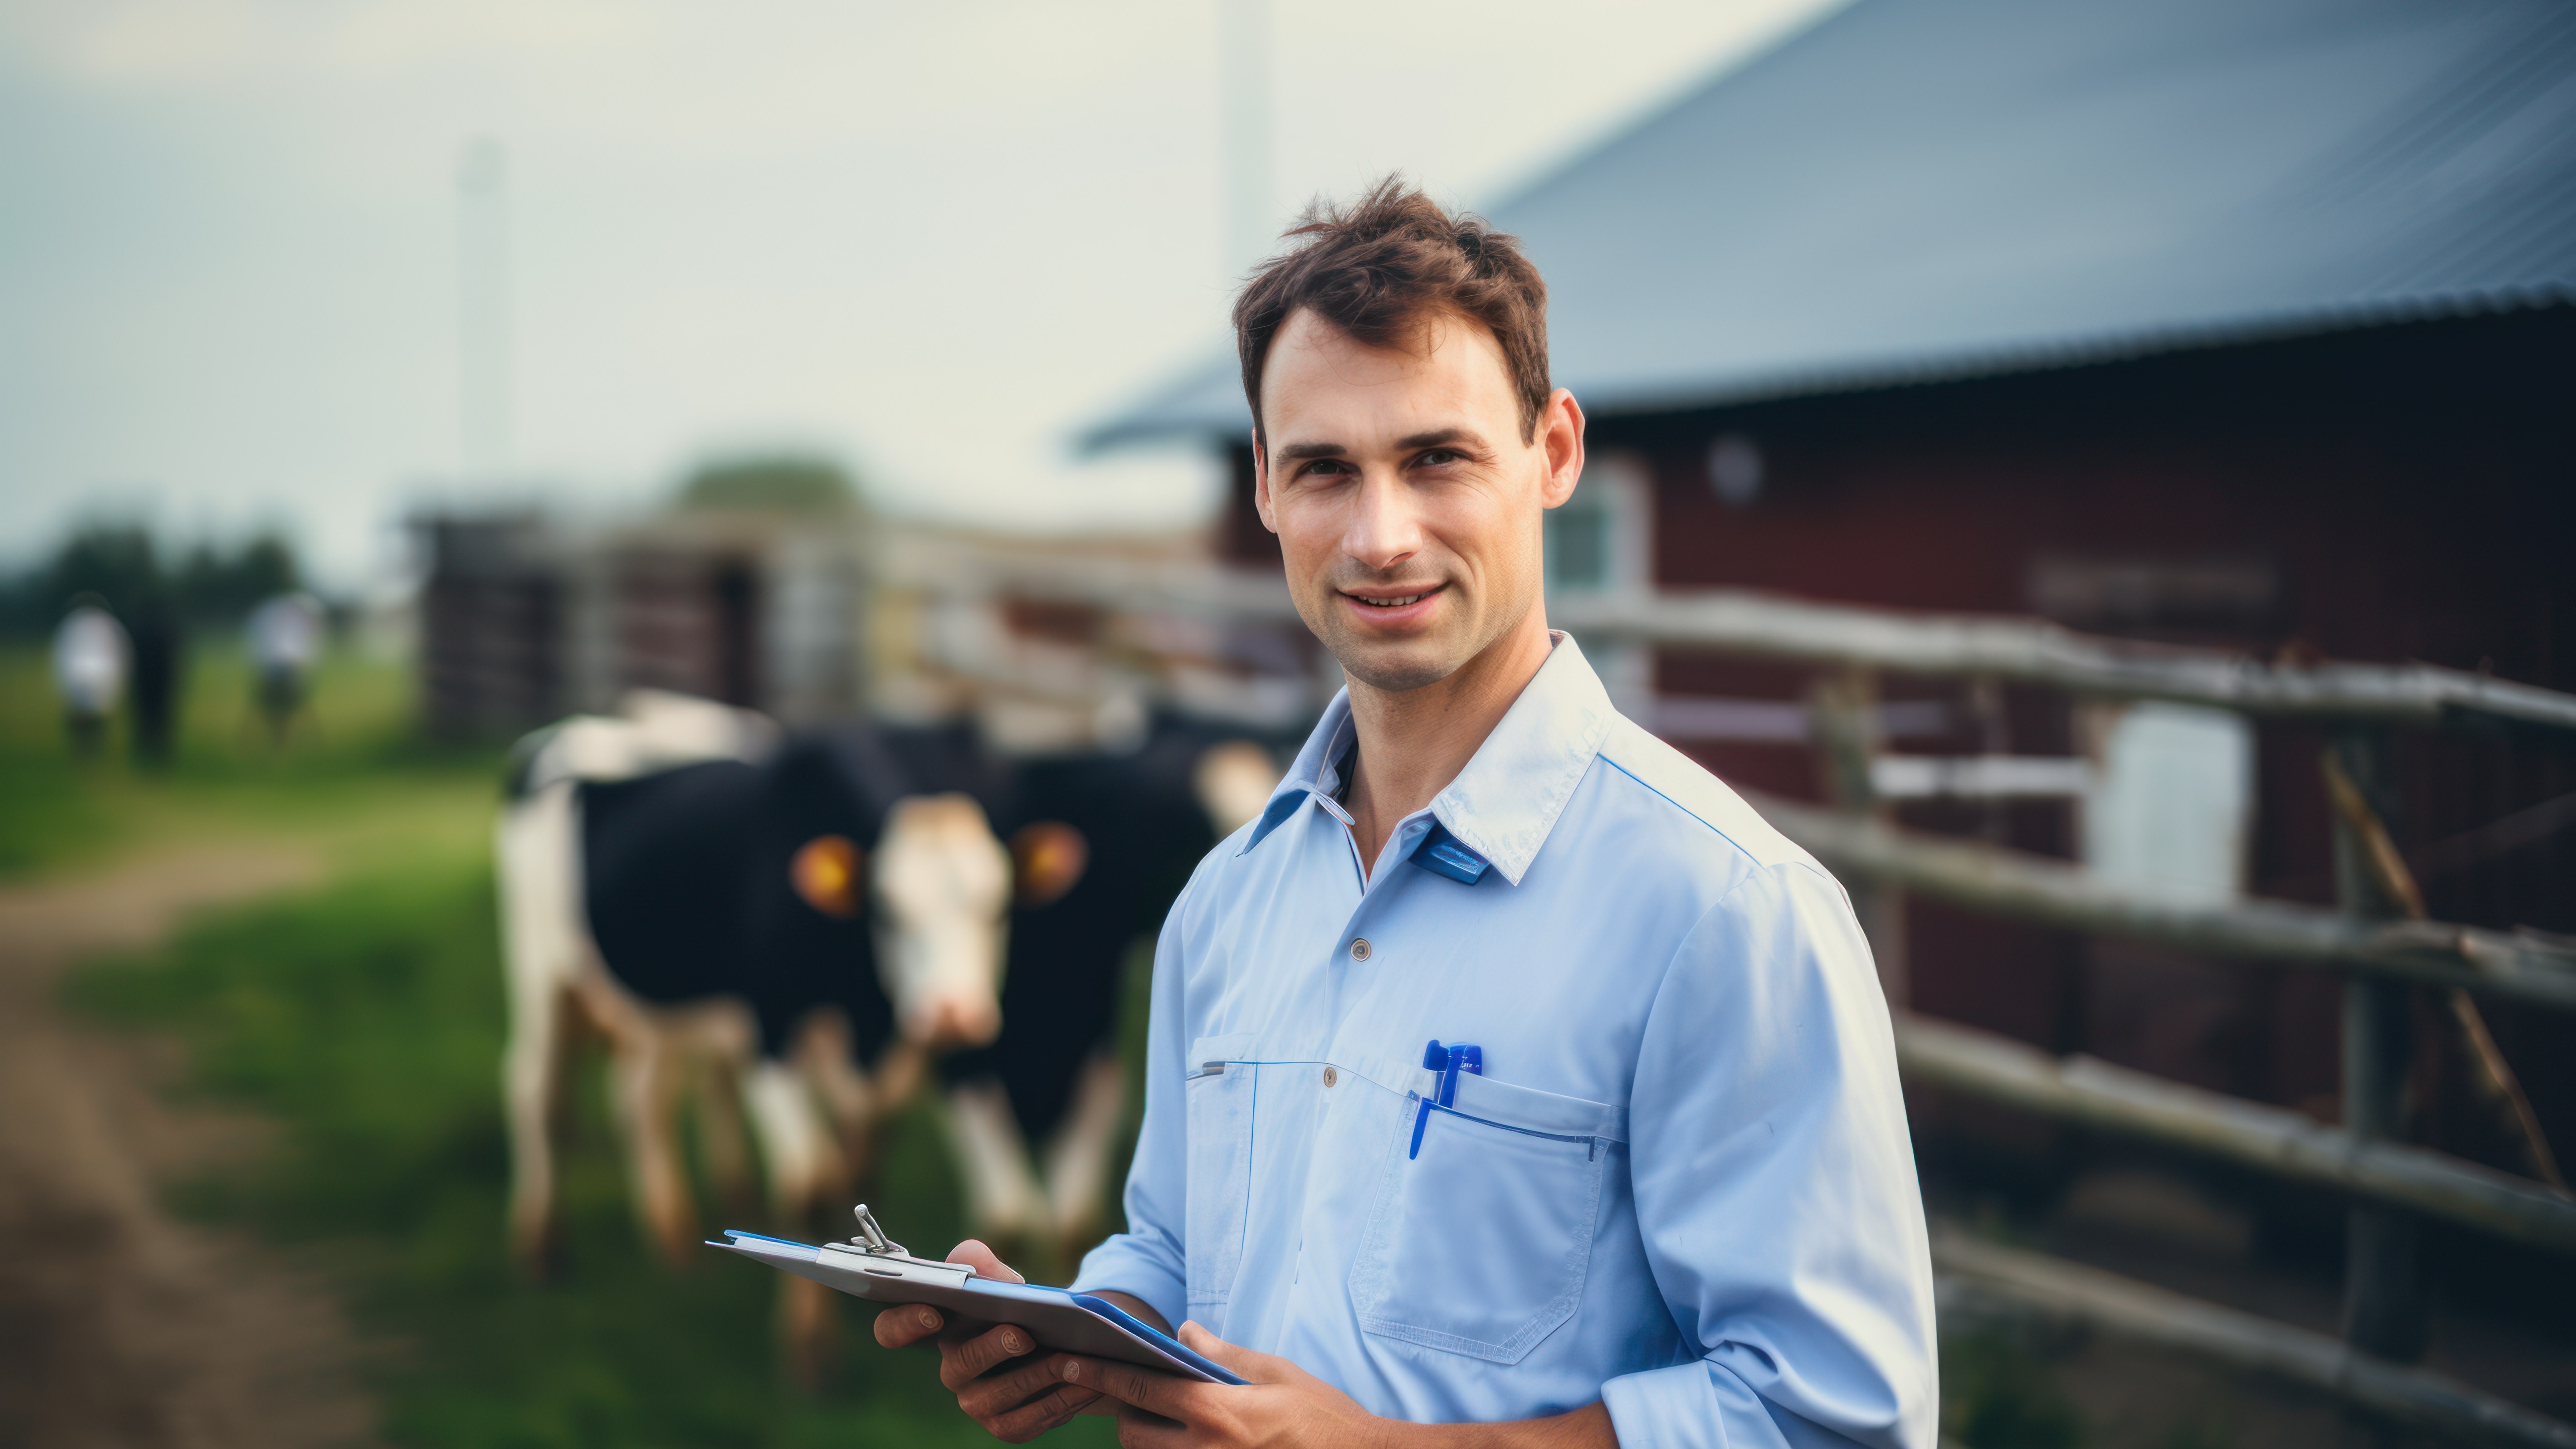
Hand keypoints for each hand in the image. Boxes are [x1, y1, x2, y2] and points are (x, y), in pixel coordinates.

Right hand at [870, 1239, 1104, 1442]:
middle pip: (958, 1365)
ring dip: (1037, 1375)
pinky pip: (1029, 1420)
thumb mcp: (1005, 1283)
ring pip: (999, 1396)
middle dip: (990, 1348)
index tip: (933, 1311)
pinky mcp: (1007, 1426)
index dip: (905, 1322)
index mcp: (937, 1331)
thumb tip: (967, 1255)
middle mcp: (951, 1371)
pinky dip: (1059, 1402)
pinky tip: (1083, 1383)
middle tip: (1023, 1334)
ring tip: (1072, 1358)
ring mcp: (977, 1403)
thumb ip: (985, 1266)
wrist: (1058, 1343)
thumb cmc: (1019, 1307)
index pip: (894, 1330)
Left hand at [1060, 1321, 1387, 1448]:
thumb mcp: (1275, 1372)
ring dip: (1145, 1438)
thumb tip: (1181, 1332)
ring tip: (1155, 1416)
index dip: (1099, 1374)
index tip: (1070, 1361)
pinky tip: (1184, 1438)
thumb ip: (1222, 1353)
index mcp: (1216, 1412)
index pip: (1139, 1389)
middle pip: (1132, 1433)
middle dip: (1122, 1410)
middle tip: (1128, 1391)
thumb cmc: (1322, 1415)